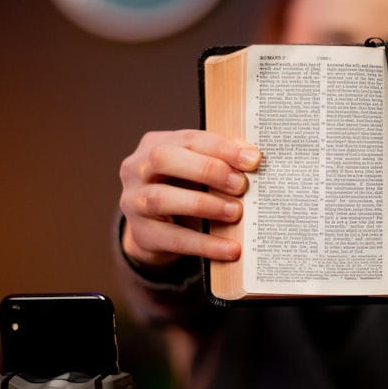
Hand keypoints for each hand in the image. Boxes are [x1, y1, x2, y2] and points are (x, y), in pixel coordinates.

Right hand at [119, 129, 261, 266]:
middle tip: (240, 184)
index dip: (221, 148)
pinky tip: (231, 249)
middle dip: (207, 169)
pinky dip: (206, 244)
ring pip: (161, 198)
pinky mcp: (141, 233)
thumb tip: (254, 163)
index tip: (253, 159)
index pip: (188, 139)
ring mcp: (133, 201)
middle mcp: (137, 169)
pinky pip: (174, 238)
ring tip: (235, 212)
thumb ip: (217, 163)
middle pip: (164, 159)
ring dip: (204, 204)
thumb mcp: (194, 171)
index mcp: (154, 144)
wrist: (153, 229)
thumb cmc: (181, 190)